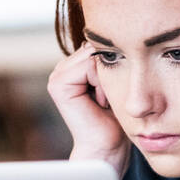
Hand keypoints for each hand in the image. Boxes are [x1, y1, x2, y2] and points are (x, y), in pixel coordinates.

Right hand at [47, 41, 130, 178]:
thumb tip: (121, 33)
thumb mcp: (116, 81)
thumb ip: (111, 59)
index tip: (113, 92)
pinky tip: (99, 103)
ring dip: (106, 78)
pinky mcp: (57, 83)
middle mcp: (63, 67)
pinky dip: (101, 83)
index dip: (114, 65)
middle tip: (108, 98)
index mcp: (74, 66)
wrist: (108, 147)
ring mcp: (57, 74)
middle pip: (96, 48)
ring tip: (104, 101)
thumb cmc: (117, 118)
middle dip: (109, 71)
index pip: (100, 45)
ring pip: (94, 56)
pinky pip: (90, 65)